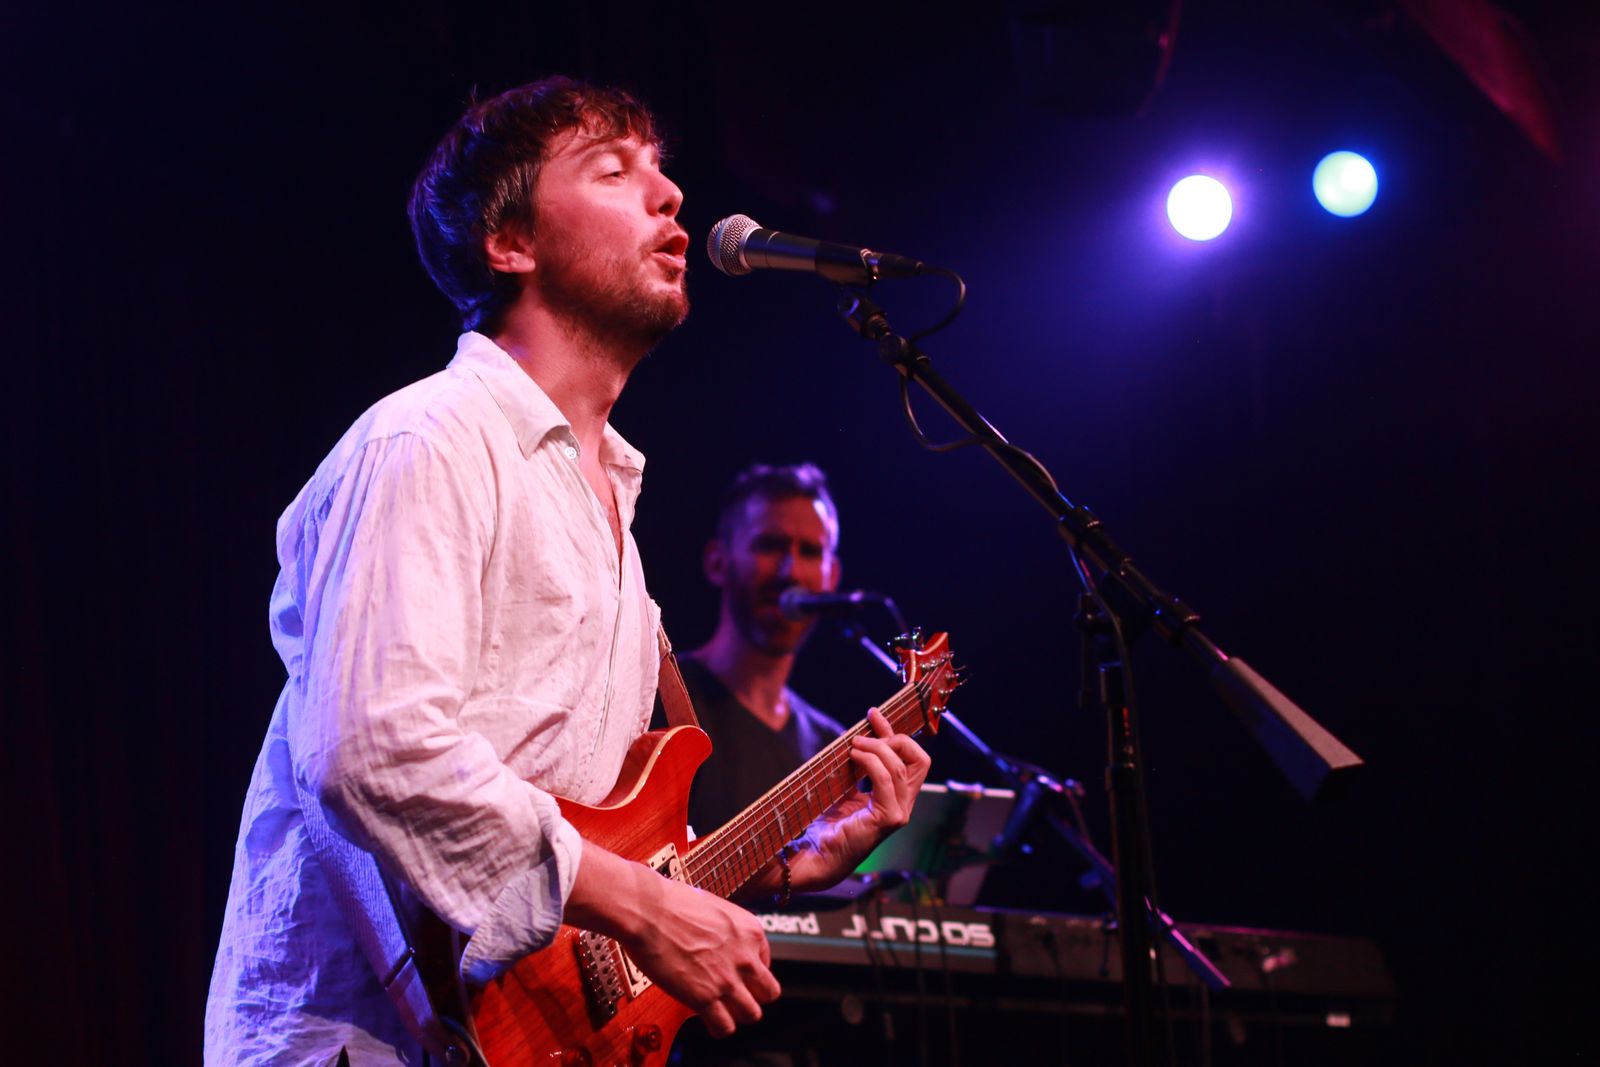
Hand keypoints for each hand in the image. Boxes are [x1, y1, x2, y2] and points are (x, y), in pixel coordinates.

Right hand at [623, 877, 780, 1036]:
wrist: (648, 910)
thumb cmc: (671, 902)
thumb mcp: (714, 906)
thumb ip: (725, 929)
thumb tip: (719, 939)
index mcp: (750, 931)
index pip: (766, 963)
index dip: (749, 971)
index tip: (736, 974)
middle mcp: (745, 957)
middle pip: (768, 993)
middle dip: (753, 996)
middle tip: (736, 995)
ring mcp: (726, 980)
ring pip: (752, 1014)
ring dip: (737, 1014)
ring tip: (722, 1010)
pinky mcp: (704, 998)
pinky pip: (725, 1027)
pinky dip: (718, 1028)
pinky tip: (708, 1020)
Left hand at [789, 707, 930, 892]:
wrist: (815, 854)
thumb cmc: (826, 825)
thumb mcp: (844, 787)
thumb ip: (857, 768)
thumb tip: (856, 737)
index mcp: (895, 797)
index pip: (911, 759)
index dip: (895, 733)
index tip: (873, 715)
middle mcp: (902, 805)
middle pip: (919, 759)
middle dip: (896, 738)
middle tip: (867, 732)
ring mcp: (899, 813)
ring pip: (901, 766)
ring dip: (877, 748)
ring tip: (854, 744)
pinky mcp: (888, 819)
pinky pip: (887, 780)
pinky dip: (871, 761)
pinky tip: (854, 755)